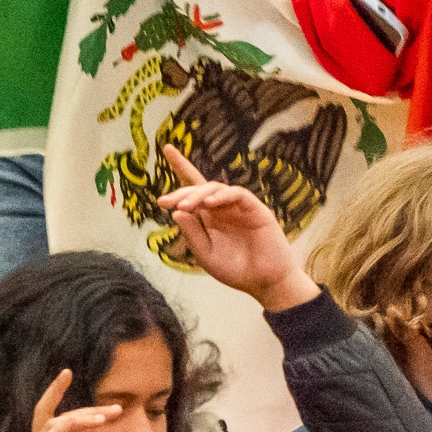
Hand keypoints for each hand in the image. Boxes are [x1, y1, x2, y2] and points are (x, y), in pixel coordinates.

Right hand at [22, 368, 119, 431]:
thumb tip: (87, 420)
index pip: (54, 420)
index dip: (72, 405)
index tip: (97, 397)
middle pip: (42, 415)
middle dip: (53, 391)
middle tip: (67, 372)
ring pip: (52, 424)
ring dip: (81, 415)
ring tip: (108, 414)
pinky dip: (70, 427)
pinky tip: (94, 422)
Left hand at [157, 145, 318, 310]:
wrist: (265, 282)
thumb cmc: (237, 270)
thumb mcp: (206, 255)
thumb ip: (193, 234)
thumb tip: (176, 212)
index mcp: (210, 217)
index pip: (193, 189)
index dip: (182, 167)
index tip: (167, 148)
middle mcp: (223, 208)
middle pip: (200, 188)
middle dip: (182, 192)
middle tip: (166, 201)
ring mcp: (239, 208)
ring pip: (216, 189)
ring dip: (197, 195)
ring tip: (184, 206)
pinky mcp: (255, 209)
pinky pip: (237, 194)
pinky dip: (222, 195)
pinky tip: (209, 203)